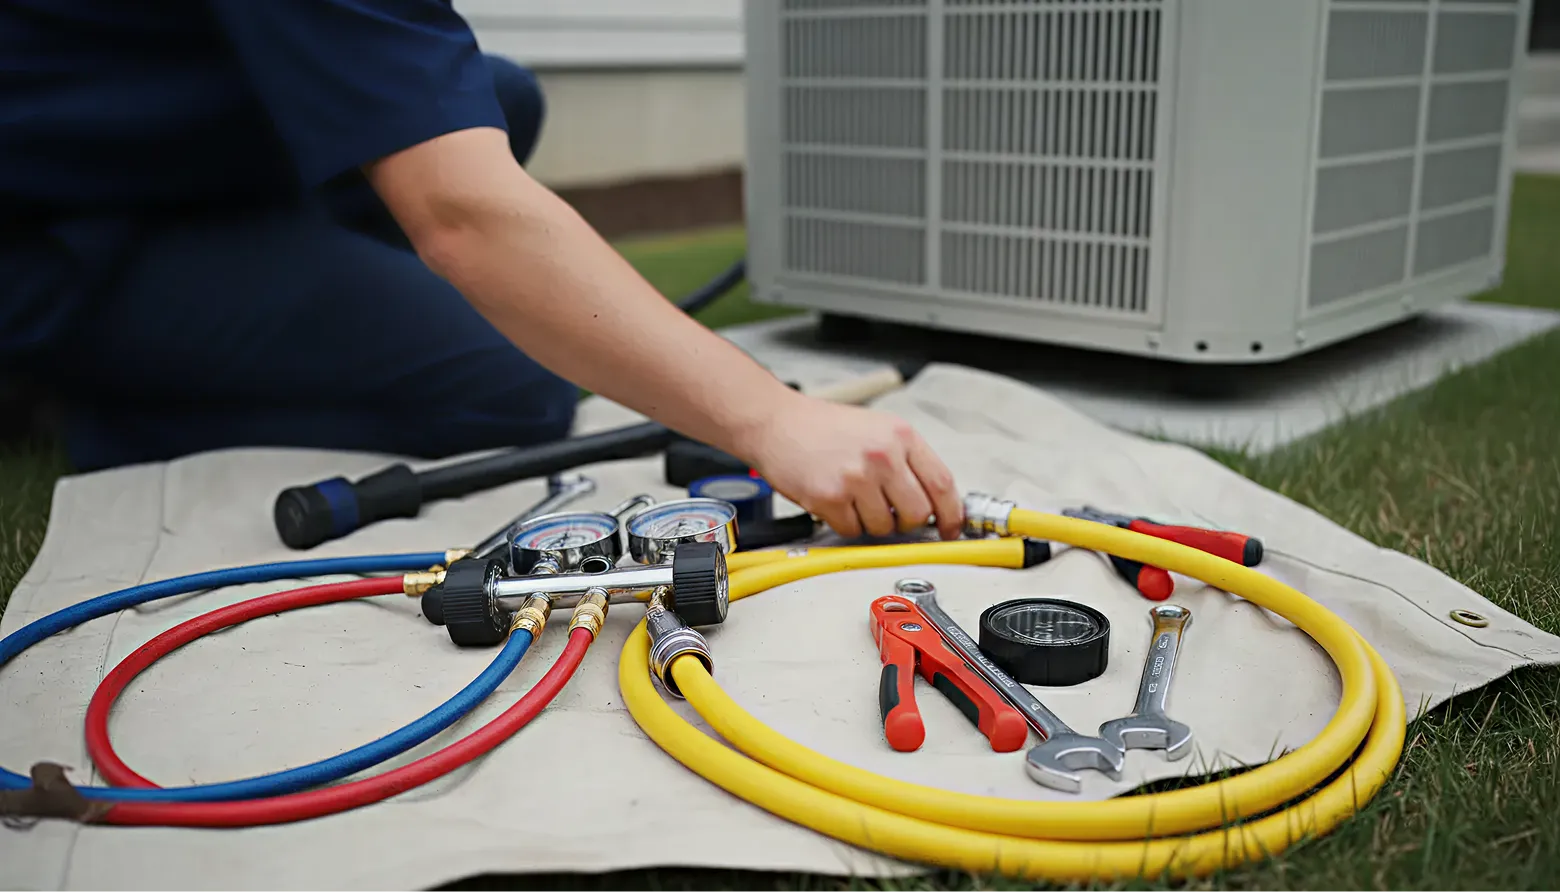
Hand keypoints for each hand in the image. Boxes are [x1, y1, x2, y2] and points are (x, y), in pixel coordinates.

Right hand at [740, 396, 963, 540]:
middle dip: (906, 521)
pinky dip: (846, 523)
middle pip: (918, 513)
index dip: (952, 514)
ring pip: (885, 527)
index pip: (942, 483)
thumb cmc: (822, 427)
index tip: (950, 529)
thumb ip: (907, 461)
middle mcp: (883, 455)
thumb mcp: (877, 429)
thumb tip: (933, 502)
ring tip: (853, 497)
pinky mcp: (831, 498)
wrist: (776, 422)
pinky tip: (834, 500)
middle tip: (890, 512)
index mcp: (901, 435)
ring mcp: (857, 477)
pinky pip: (853, 531)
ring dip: (872, 522)